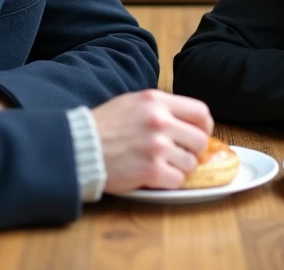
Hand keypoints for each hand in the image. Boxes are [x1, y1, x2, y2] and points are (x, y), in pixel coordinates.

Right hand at [92, 89, 213, 192]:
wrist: (79, 147)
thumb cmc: (104, 126)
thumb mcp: (133, 103)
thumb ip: (161, 108)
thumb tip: (187, 124)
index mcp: (156, 100)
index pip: (201, 112)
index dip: (204, 127)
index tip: (198, 135)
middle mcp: (160, 121)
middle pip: (199, 140)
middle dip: (192, 151)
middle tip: (178, 154)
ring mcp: (157, 146)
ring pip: (190, 163)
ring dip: (179, 167)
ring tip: (160, 164)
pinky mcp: (151, 171)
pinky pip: (177, 180)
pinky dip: (169, 181)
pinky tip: (153, 176)